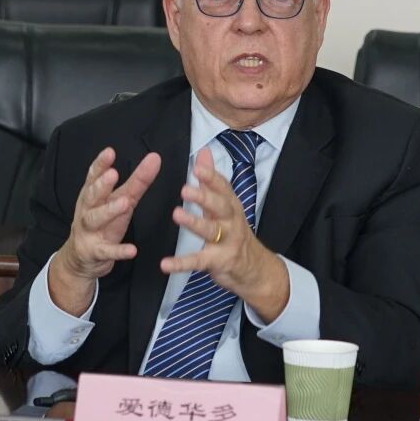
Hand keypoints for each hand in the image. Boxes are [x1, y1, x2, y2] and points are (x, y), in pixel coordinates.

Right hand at [49, 147, 160, 314]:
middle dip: (101, 185)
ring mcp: (89, 231)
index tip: (110, 152)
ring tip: (124, 203)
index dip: (100, 165)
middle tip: (113, 174)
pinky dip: (119, 251)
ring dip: (109, 211)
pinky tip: (132, 250)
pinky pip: (107, 251)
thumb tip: (154, 158)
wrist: (81, 257)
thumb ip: (137, 180)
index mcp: (92, 196)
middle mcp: (87, 210)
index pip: (93, 177)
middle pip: (91, 196)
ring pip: (95, 219)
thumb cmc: (102, 222)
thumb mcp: (119, 199)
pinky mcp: (96, 251)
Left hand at [159, 148, 289, 321]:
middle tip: (185, 189)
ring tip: (177, 214)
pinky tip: (165, 264)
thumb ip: (211, 180)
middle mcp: (231, 221)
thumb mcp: (225, 204)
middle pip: (219, 206)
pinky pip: (198, 261)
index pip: (223, 187)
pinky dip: (181, 263)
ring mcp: (226, 242)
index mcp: (230, 205)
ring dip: (194, 222)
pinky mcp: (218, 261)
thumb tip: (204, 152)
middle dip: (204, 197)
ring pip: (210, 230)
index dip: (211, 177)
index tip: (198, 167)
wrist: (254, 268)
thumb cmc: (234, 232)